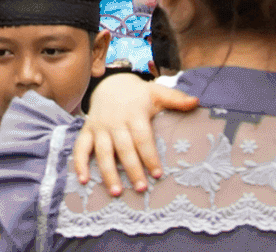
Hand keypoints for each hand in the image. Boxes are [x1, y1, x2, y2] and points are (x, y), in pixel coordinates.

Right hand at [71, 73, 200, 194]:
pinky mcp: (88, 130)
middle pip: (124, 148)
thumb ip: (176, 99)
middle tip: (142, 188)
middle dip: (132, 169)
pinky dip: (79, 163)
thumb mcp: (157, 92)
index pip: (142, 137)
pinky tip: (83, 180)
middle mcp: (115, 122)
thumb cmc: (138, 95)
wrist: (110, 83)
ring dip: (108, 172)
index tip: (158, 174)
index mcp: (134, 114)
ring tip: (117, 192)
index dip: (150, 156)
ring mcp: (99, 127)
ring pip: (103, 151)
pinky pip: (80, 147)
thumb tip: (196, 102)